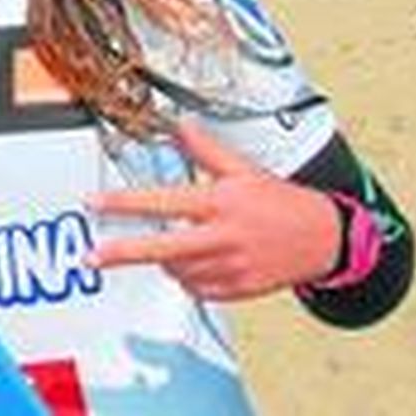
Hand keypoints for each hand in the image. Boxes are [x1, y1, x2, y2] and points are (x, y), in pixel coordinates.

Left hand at [85, 118, 339, 300]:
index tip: (95, 203)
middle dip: (122, 253)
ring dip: (166, 260)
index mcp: (219, 203)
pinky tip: (200, 261)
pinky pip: (197, 289)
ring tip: (181, 243)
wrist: (325, 239)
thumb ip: (205, 150)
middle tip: (91, 257)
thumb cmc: (281, 203)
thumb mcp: (243, 169)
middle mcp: (222, 237)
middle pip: (161, 249)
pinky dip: (190, 277)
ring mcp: (230, 267)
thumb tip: (179, 125)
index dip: (125, 203)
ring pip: (177, 270)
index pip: (162, 202)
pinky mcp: (237, 290)